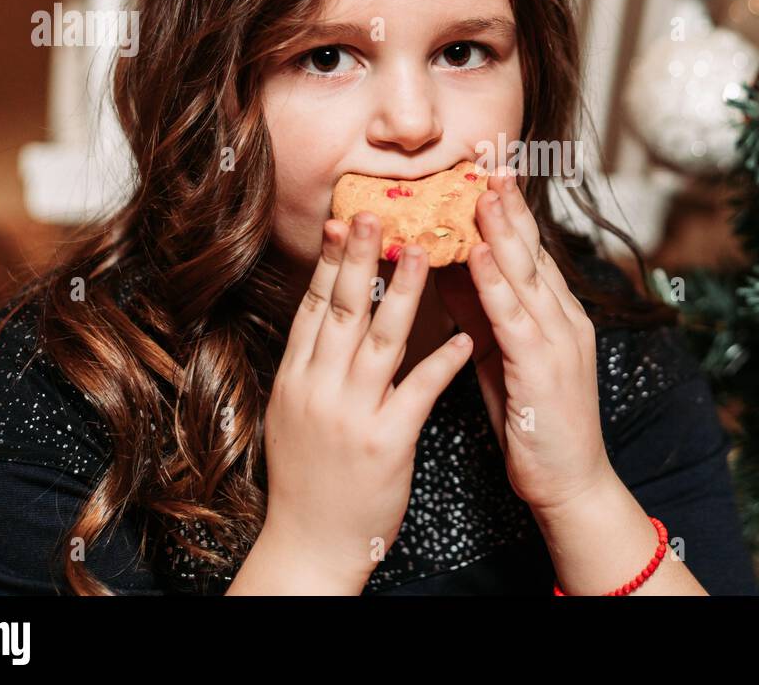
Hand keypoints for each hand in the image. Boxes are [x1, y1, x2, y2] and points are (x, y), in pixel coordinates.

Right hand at [255, 212, 472, 591]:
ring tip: (427, 252)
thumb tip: (321, 318)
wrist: (308, 546)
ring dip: (404, 292)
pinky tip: (465, 337)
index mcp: (295, 379)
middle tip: (379, 213)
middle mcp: (318, 390)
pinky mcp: (384, 442)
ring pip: (381, 340)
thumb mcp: (294, 415)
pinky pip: (418, 391)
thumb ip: (310, 367)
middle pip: (342, 310)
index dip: (331, 262)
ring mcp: (351, 414)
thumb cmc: (308, 480)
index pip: (313, 308)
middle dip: (361, 258)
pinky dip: (443, 361)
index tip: (345, 221)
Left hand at [435, 171, 614, 516]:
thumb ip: (482, 314)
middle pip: (532, 248)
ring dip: (502, 228)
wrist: (571, 484)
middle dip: (509, 201)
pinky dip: (496, 280)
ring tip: (482, 186)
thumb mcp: (504, 359)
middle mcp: (563, 318)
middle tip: (488, 156)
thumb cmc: (535, 425)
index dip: (508, 208)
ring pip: (527, 273)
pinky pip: (516, 316)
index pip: (528, 251)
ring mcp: (559, 340)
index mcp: (554, 316)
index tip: (486, 170)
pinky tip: (478, 253)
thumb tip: (448, 270)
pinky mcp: (546, 367)